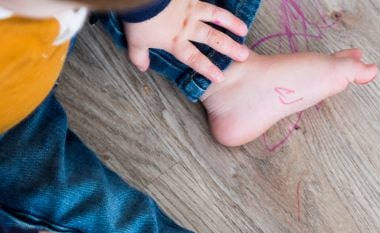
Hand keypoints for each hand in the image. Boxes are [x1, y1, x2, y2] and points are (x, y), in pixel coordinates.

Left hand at [123, 0, 249, 81]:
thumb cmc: (138, 21)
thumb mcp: (135, 43)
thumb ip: (140, 57)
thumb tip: (143, 68)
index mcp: (175, 42)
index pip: (195, 59)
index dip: (208, 69)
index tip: (220, 77)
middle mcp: (188, 27)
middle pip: (213, 39)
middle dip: (229, 48)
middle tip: (244, 55)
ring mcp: (191, 10)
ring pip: (216, 17)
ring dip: (231, 23)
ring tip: (244, 30)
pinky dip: (220, 4)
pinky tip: (232, 4)